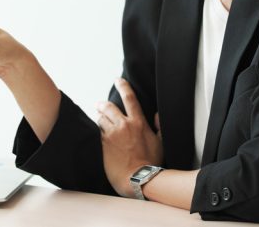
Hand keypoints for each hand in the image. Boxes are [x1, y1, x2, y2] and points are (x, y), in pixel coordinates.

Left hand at [97, 78, 162, 197]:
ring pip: (101, 118)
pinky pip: (98, 131)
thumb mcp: (160, 142)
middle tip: (99, 104)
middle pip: (108, 106)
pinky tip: (99, 131)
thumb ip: (159, 126)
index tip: (118, 80)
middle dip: (103, 104)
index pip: (130, 98)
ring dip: (99, 117)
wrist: (137, 178)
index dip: (123, 86)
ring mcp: (112, 135)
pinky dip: (98, 129)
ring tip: (99, 117)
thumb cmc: (150, 162)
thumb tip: (157, 115)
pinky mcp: (104, 144)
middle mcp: (124, 125)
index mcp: (138, 123)